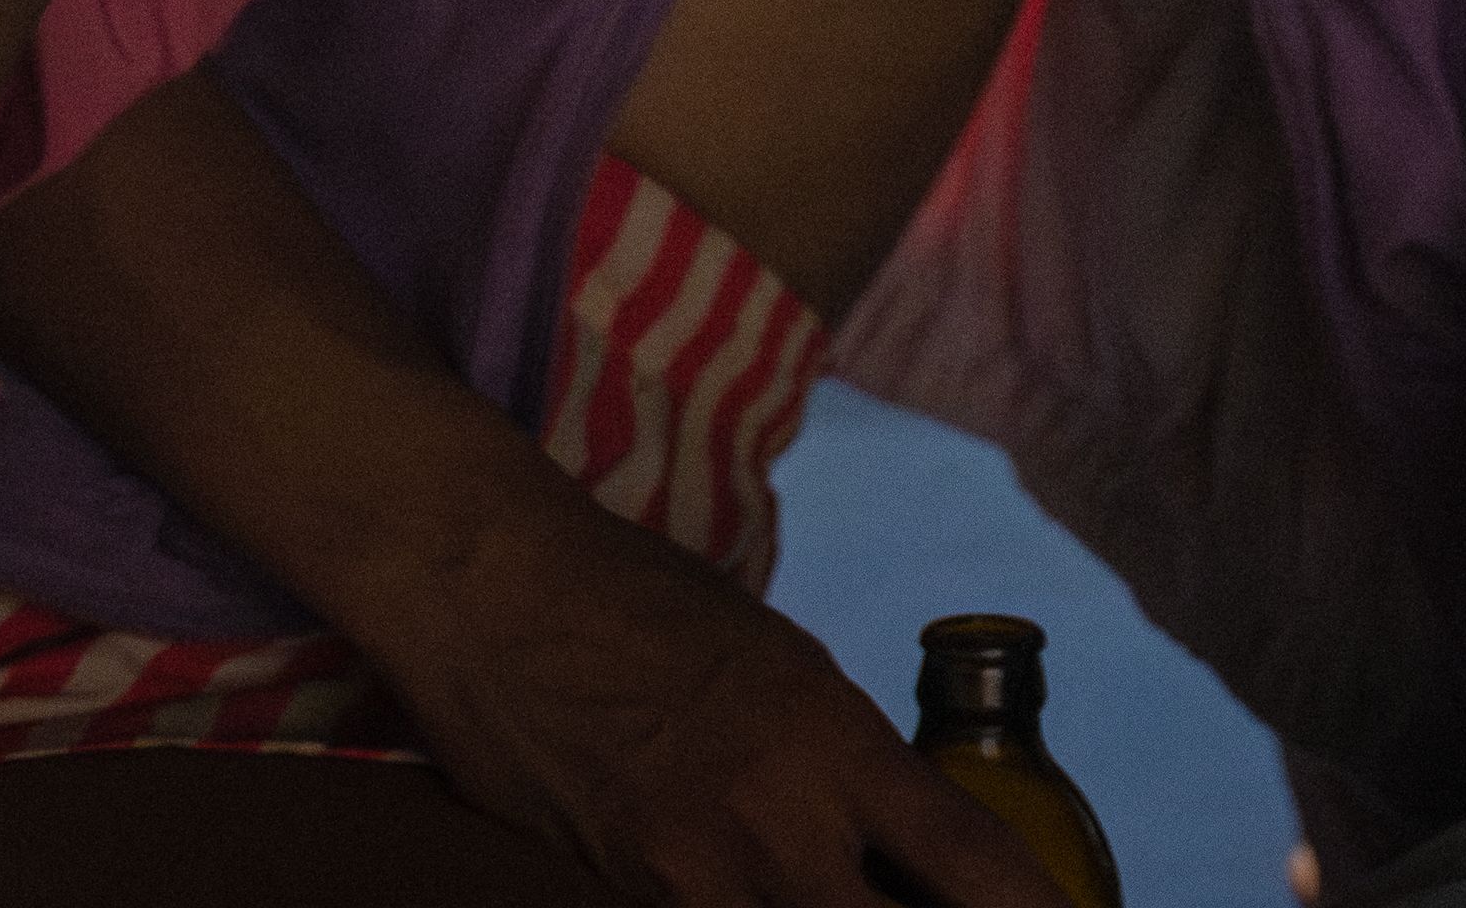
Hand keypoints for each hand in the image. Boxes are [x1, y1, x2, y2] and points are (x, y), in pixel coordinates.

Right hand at [358, 471, 1067, 907]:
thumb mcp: (778, 661)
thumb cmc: (640, 604)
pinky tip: (756, 903)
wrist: (494, 589)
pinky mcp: (625, 894)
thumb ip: (838, 755)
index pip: (971, 861)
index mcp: (837, 738)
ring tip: (845, 901)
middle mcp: (782, 817)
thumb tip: (892, 832)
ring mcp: (697, 870)